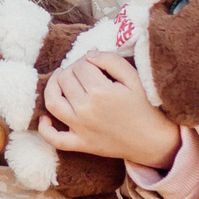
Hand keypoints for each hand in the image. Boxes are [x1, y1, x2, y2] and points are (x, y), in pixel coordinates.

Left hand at [40, 53, 178, 168]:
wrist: (153, 141)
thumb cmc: (145, 107)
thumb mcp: (134, 78)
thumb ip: (111, 60)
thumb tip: (88, 54)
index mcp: (100, 92)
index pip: (80, 65)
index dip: (86, 60)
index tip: (95, 63)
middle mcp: (86, 110)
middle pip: (65, 79)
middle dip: (72, 70)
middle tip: (83, 71)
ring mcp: (81, 129)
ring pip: (53, 102)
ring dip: (52, 87)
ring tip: (60, 80)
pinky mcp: (80, 144)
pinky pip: (55, 139)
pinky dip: (45, 129)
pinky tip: (45, 118)